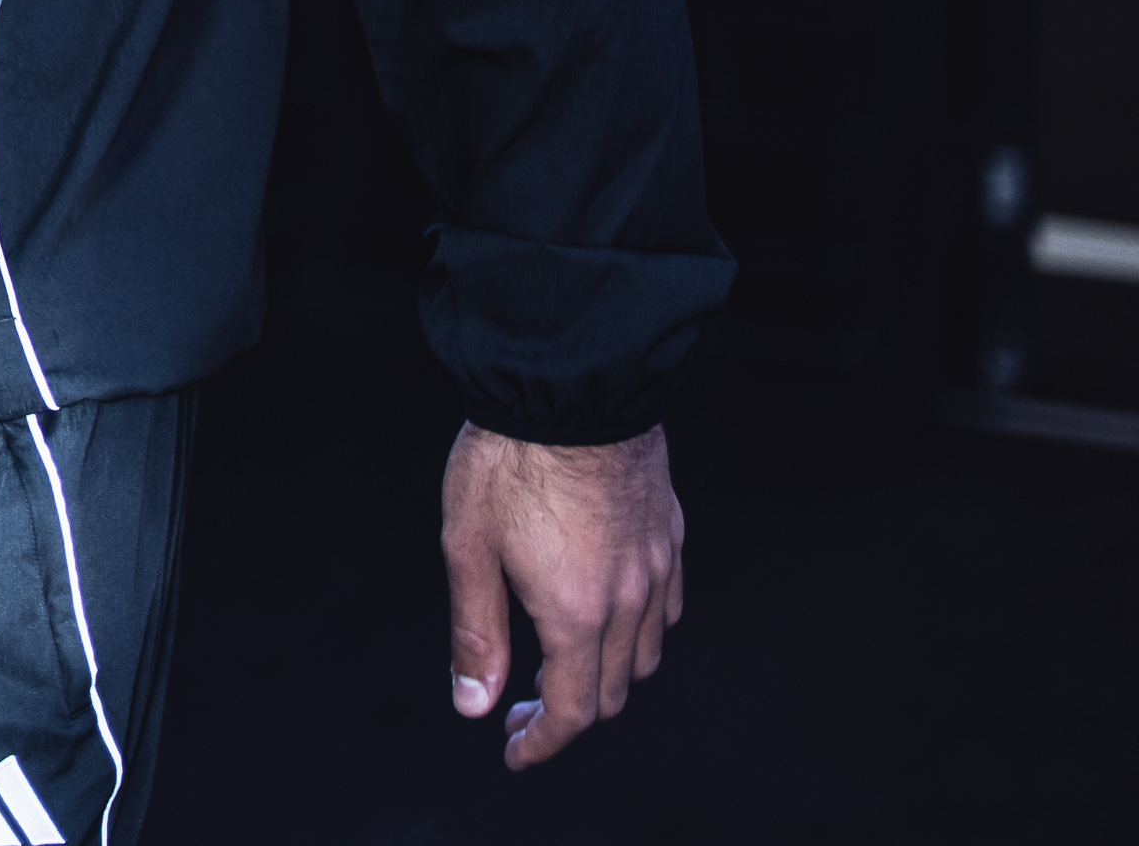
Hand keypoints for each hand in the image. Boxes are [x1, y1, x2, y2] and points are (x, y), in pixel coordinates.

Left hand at [440, 420, 683, 769]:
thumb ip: (475, 633)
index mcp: (576, 613)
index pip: (572, 710)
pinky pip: (666, 608)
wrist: (569, 386)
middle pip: (612, 691)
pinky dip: (638, 631)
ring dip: (605, 674)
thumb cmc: (507, 463)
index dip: (542, 742)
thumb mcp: (468, 548)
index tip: (513, 751)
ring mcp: (658, 568)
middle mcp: (629, 601)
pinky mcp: (670, 536)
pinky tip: (605, 614)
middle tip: (520, 708)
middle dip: (568, 713)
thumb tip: (473, 705)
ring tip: (559, 663)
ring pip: (646, 654)